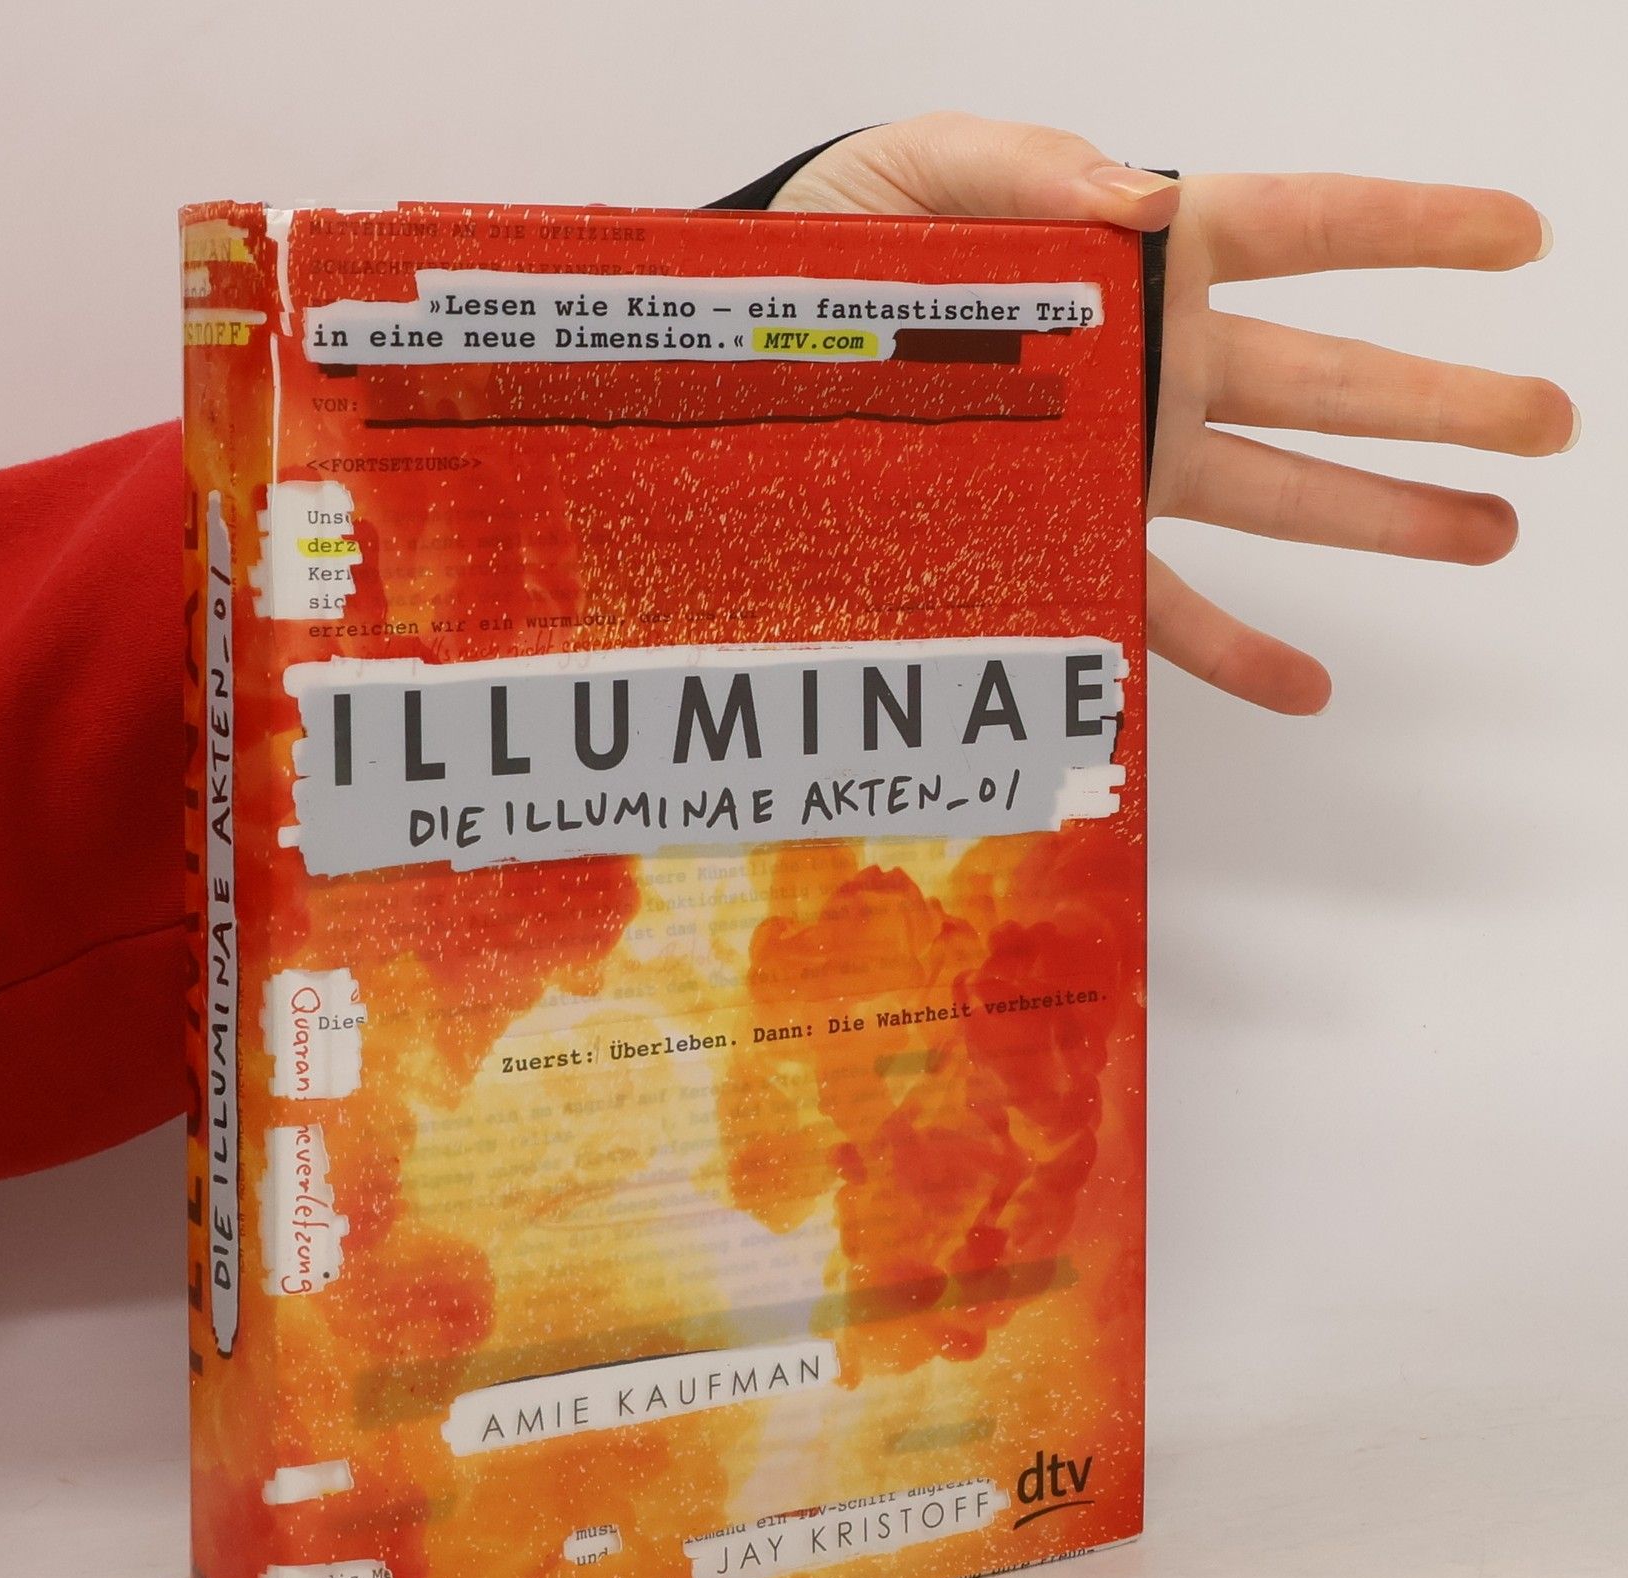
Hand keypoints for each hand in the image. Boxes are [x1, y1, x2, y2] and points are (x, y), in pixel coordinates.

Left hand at [773, 114, 1576, 713]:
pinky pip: (1161, 610)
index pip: (1306, 233)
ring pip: (1276, 493)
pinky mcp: (1065, 544)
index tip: (1521, 237)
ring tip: (1487, 535)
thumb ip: (1036, 168)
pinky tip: (1306, 684)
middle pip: (1326, 382)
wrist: (755, 351)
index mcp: (1140, 262)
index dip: (1417, 229)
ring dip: (1383, 518)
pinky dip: (1230, 650)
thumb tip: (1153, 193)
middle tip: (1551, 425)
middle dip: (1443, 402)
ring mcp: (1119, 465)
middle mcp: (1153, 369)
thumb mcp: (927, 171)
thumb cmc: (840, 244)